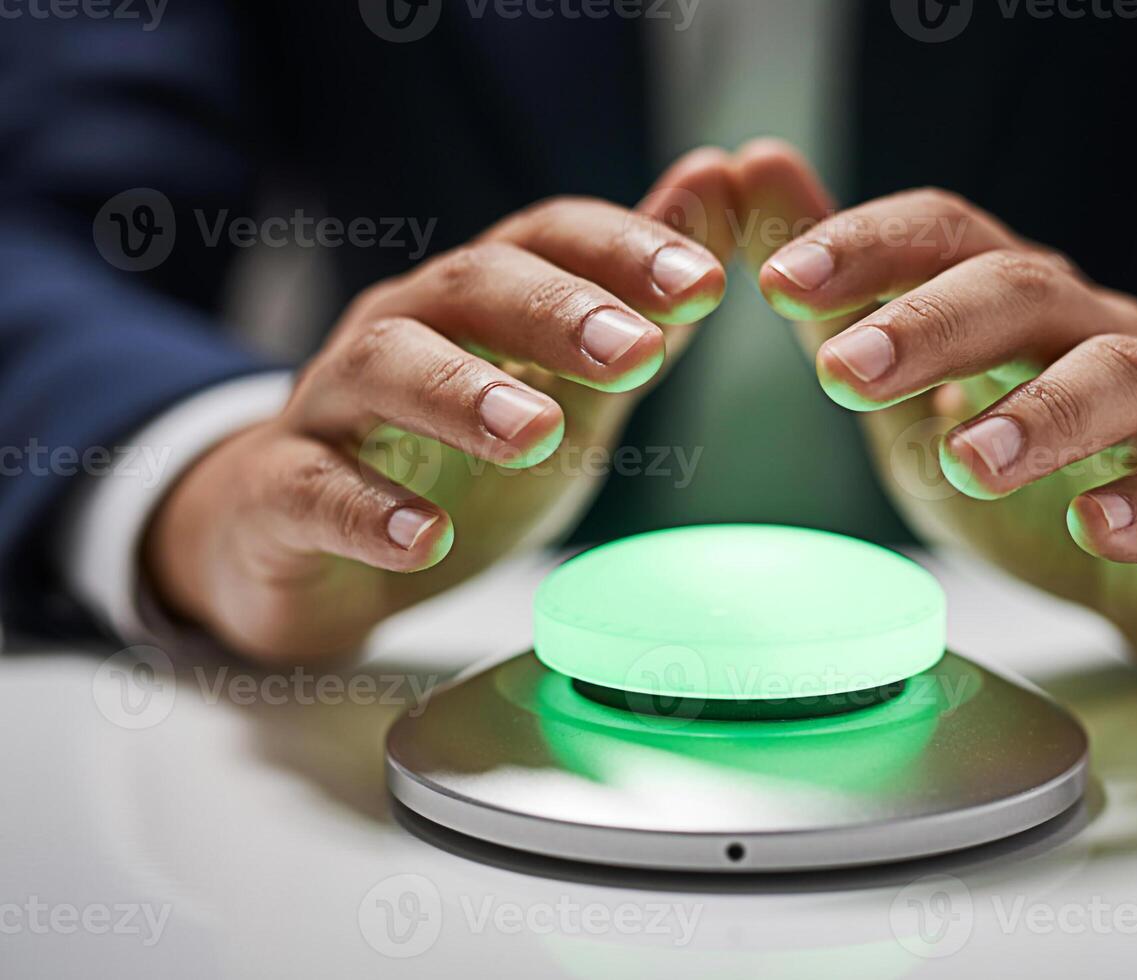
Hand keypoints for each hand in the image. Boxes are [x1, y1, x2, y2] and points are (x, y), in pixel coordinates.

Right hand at [145, 150, 735, 662]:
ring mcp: (332, 408)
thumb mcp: (565, 388)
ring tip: (537, 434)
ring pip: (383, 367)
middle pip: (469, 286)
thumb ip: (637, 310)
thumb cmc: (450, 458)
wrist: (304, 546)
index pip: (546, 239)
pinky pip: (313, 489)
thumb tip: (716, 196)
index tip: (705, 284)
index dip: (623, 251)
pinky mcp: (281, 492)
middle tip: (638, 355)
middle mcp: (401, 330)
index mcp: (476, 300)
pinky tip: (424, 537)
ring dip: (463, 393)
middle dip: (558, 312)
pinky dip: (369, 510)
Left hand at [737, 142, 1136, 666]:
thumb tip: (756, 172)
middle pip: (1022, 292)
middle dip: (929, 325)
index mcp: (1013, 301)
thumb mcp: (916, 387)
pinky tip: (1098, 524)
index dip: (865, 246)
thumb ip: (842, 299)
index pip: (945, 235)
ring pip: (1116, 378)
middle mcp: (1092, 332)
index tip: (778, 281)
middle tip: (845, 374)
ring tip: (968, 465)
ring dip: (1038, 416)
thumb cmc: (1032, 462)